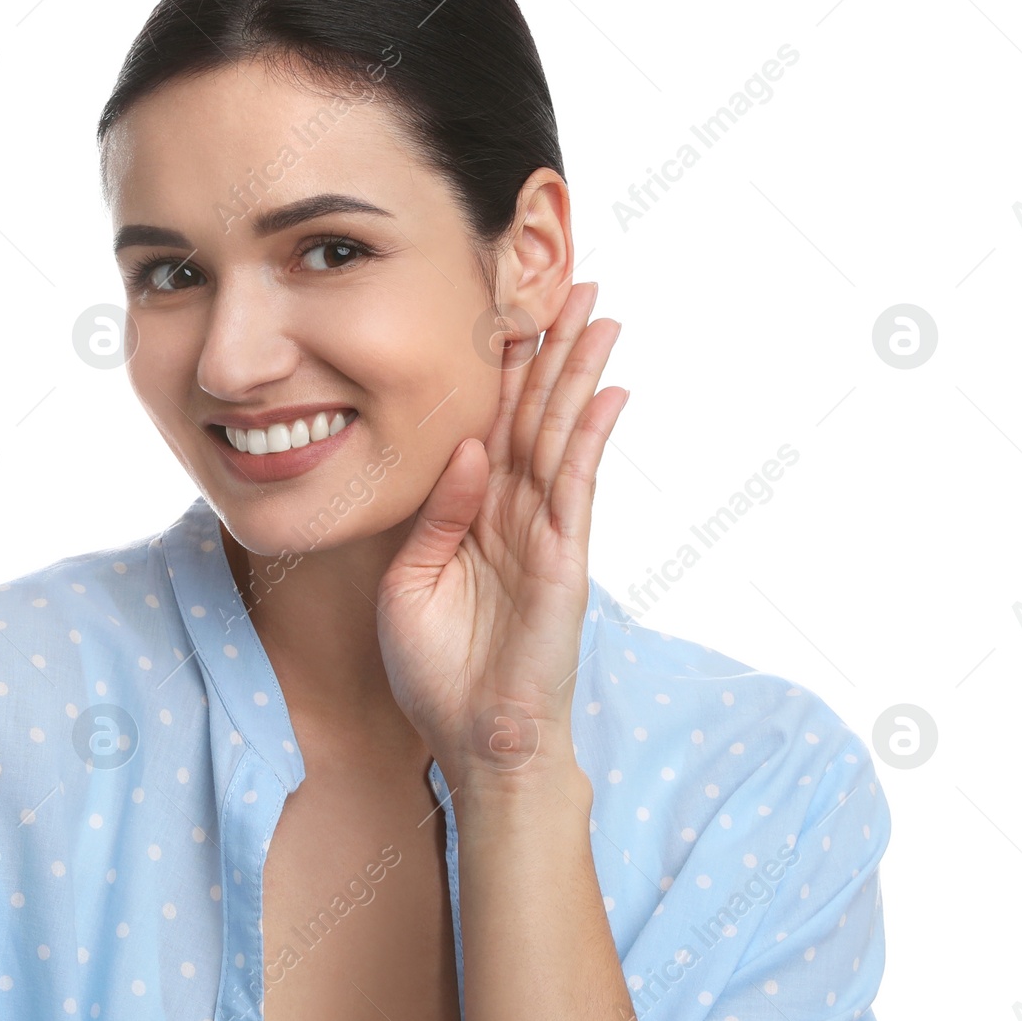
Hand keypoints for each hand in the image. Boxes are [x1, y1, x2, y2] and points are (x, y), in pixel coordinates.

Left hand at [376, 280, 626, 786]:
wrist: (474, 738)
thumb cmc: (437, 670)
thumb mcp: (411, 580)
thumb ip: (437, 512)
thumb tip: (466, 447)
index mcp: (474, 516)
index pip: (490, 426)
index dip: (499, 370)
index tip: (507, 311)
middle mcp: (514, 513)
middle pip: (533, 413)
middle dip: (551, 348)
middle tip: (573, 283)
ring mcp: (545, 532)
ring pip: (560, 433)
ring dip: (579, 372)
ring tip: (599, 311)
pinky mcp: (566, 557)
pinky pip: (577, 484)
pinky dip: (591, 435)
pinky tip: (610, 390)